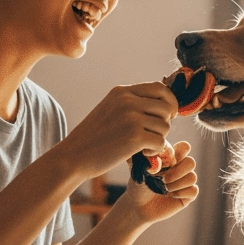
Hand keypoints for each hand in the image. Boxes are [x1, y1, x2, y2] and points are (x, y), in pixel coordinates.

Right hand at [62, 82, 177, 179]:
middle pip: (167, 107)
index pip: (160, 88)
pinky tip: (142, 154)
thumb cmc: (94, 137)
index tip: (167, 115)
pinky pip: (161, 142)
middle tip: (154, 133)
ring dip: (158, 138)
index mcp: (122, 91)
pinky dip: (155, 151)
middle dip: (165, 122)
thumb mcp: (111, 109)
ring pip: (165, 126)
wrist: (74, 156)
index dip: (169, 102)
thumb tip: (166, 104)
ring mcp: (131, 118)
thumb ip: (133, 103)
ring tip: (143, 145)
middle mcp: (128, 100)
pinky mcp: (135, 137)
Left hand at [118, 141, 197, 223]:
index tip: (166, 159)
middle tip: (163, 179)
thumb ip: (151, 158)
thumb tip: (161, 151)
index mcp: (172, 158)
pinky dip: (180, 193)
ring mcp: (185, 182)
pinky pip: (193, 190)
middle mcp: (181, 168)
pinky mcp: (188, 195)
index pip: (184, 147)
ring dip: (176, 184)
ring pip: (192, 177)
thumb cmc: (139, 185)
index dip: (181, 150)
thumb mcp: (141, 169)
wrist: (138, 206)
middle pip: (191, 162)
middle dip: (177, 172)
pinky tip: (170, 196)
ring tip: (164, 189)